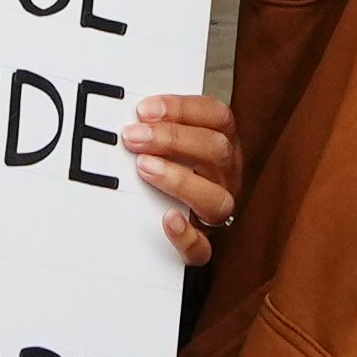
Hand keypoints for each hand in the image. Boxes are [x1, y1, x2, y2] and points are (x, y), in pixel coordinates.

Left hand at [124, 82, 240, 269]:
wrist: (175, 225)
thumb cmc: (172, 171)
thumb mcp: (171, 143)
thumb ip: (159, 126)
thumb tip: (129, 113)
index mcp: (223, 145)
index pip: (217, 116)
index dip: (182, 109)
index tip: (145, 110)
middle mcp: (226, 176)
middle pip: (216, 150)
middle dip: (172, 139)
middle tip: (134, 136)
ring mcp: (217, 211)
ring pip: (217, 197)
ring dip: (179, 179)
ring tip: (145, 168)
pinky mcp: (202, 244)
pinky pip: (202, 248)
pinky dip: (185, 235)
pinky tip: (167, 220)